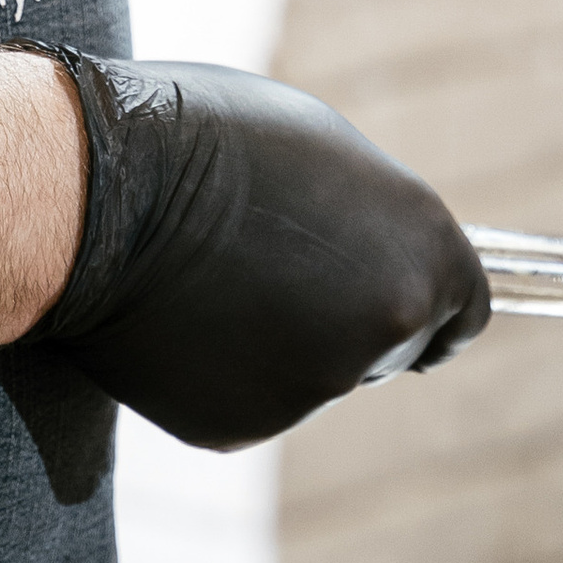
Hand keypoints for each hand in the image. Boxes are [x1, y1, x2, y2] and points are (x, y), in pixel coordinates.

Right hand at [37, 55, 487, 450]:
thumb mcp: (325, 151)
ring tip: (213, 275)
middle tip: (280, 267)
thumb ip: (373, 219)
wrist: (99, 192)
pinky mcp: (243, 424)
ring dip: (283, 341)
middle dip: (350, 318)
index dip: (430, 304)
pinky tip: (182, 315)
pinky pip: (249, 399)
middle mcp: (386, 327)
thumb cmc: (208, 138)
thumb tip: (379, 255)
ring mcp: (316, 385)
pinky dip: (225, 370)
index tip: (397, 295)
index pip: (464, 312)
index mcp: (423, 252)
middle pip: (390, 347)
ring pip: (315, 374)